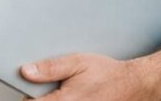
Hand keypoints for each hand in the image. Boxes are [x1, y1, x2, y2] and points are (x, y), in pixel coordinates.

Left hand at [21, 54, 146, 100]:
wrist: (133, 85)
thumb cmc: (108, 74)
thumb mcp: (77, 62)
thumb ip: (50, 68)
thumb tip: (26, 71)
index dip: (27, 96)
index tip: (29, 89)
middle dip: (41, 99)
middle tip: (51, 89)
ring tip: (67, 93)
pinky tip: (75, 96)